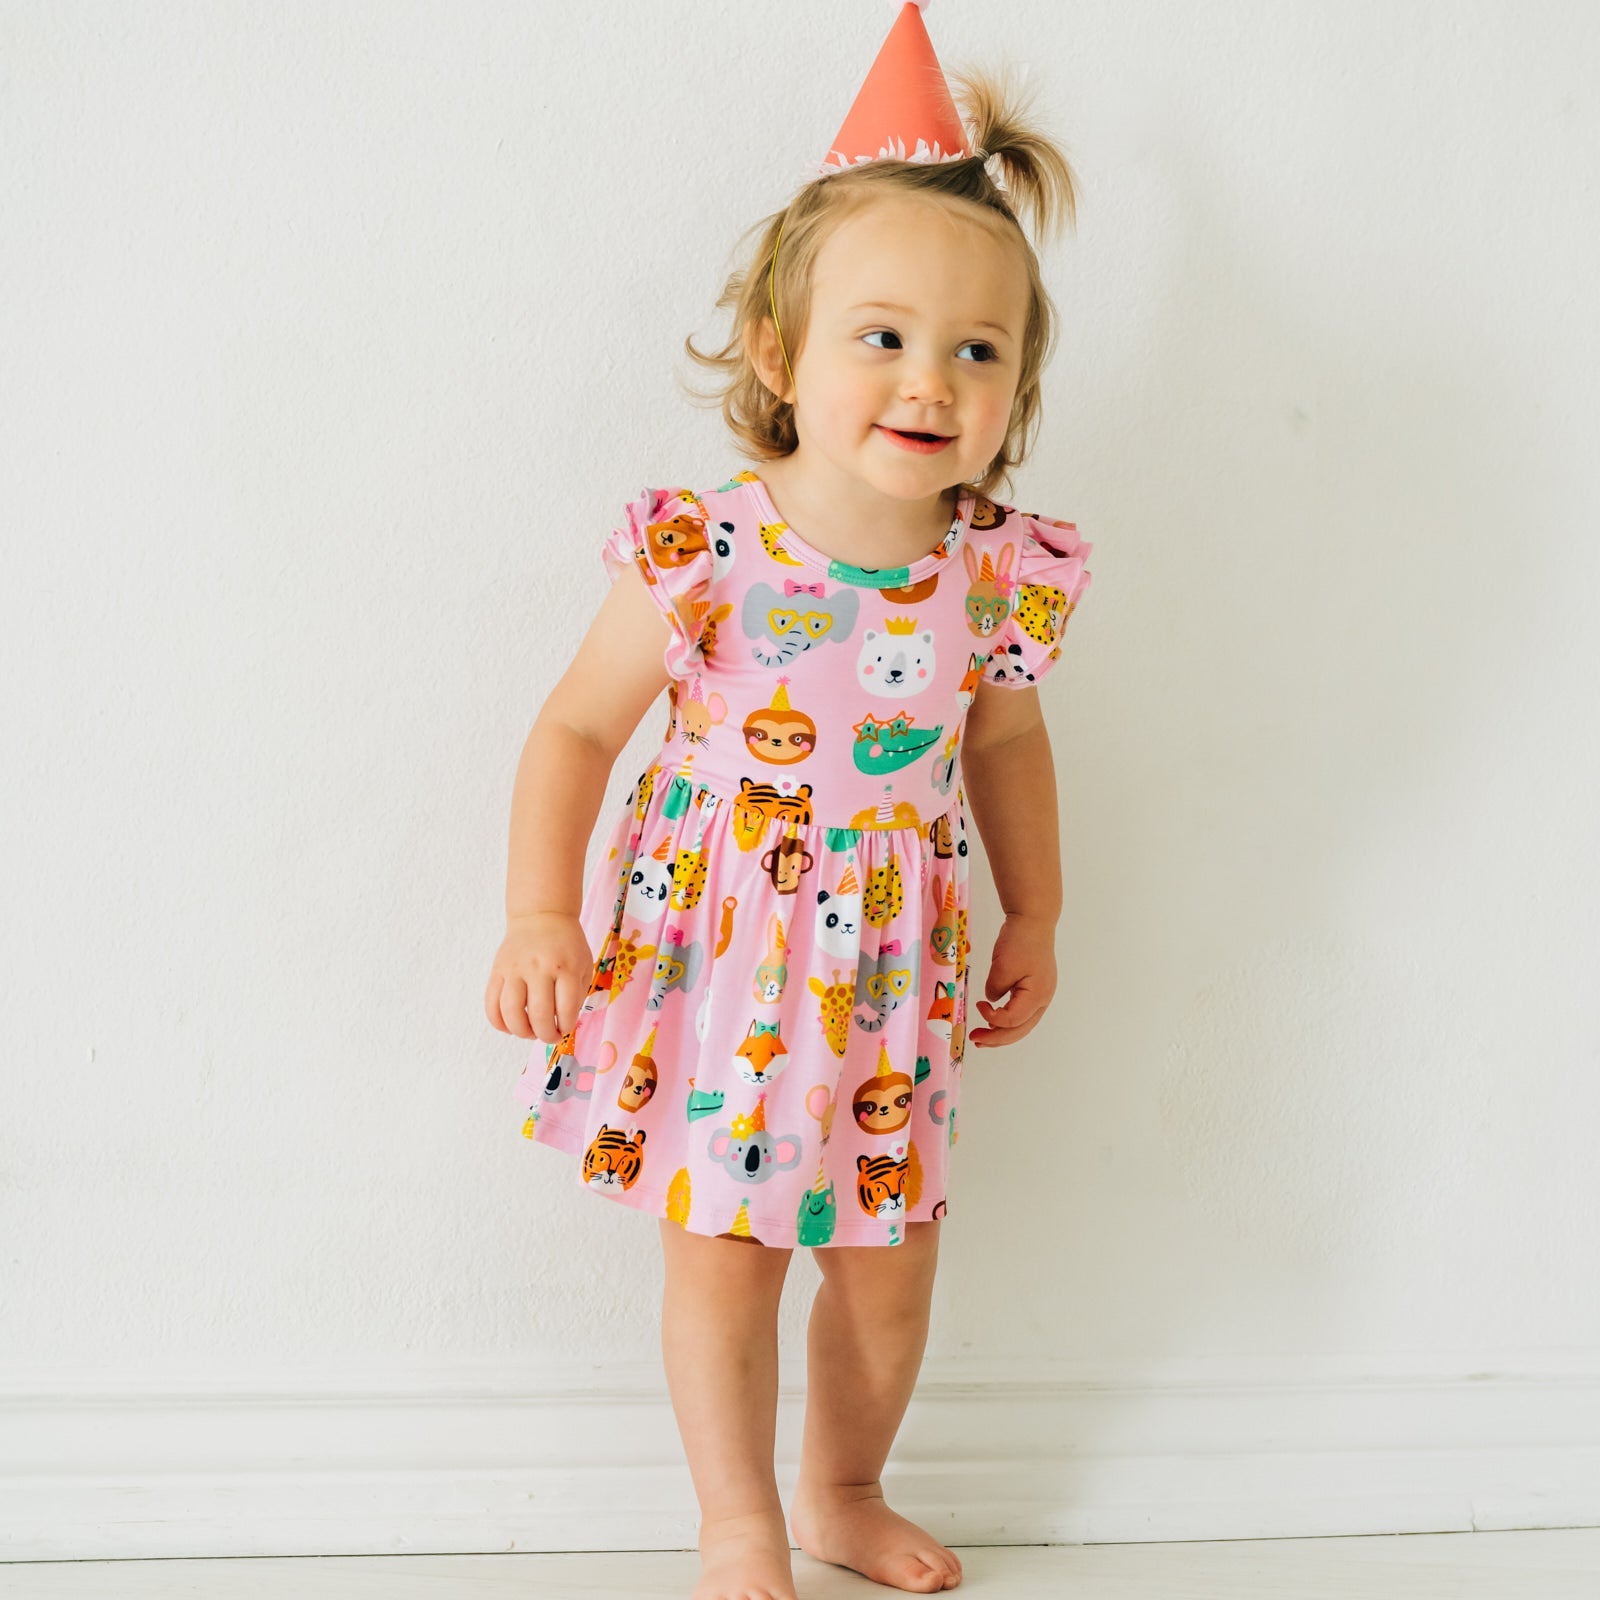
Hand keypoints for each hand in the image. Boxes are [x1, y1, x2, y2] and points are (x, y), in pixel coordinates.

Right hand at [484, 912, 593, 1044]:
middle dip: (545, 1035)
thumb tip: (563, 1025)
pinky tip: (510, 1026)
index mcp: (566, 967)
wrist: (541, 915)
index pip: (565, 1009)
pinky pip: (491, 1003)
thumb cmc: (566, 944)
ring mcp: (515, 969)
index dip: (565, 1027)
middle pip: (539, 1015)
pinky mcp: (498, 970)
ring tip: (529, 1032)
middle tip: (549, 1036)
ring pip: (511, 1012)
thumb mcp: (583, 964)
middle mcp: (539, 968)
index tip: (565, 1029)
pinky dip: (499, 1022)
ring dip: (521, 1031)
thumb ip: (577, 994)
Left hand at [968, 913, 1057, 1047]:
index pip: (1013, 1020)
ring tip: (983, 1038)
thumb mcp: (1003, 965)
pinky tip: (994, 1022)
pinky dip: (1008, 1021)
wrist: (1033, 920)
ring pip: (1023, 1024)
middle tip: (975, 1039)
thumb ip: (995, 988)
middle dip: (997, 1038)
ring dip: (1002, 1033)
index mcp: (1037, 995)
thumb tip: (992, 1001)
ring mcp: (1042, 995)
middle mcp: (1043, 1000)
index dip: (992, 1019)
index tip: (979, 1005)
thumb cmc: (1020, 941)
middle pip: (1020, 1029)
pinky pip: (1022, 1013)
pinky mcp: (1036, 989)